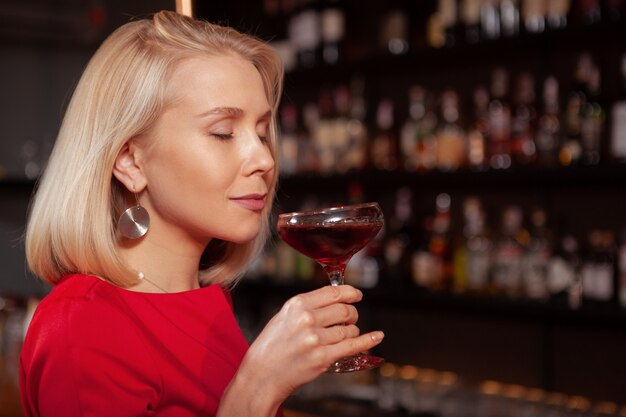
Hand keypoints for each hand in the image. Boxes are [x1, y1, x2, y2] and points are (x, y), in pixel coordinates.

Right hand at [238, 285, 383, 403]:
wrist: (261, 374)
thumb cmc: (272, 346)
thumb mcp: (285, 316)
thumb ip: (309, 306)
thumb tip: (336, 299)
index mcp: (297, 304)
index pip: (333, 292)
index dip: (350, 292)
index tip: (357, 295)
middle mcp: (307, 319)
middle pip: (345, 310)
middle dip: (352, 314)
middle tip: (350, 319)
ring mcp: (315, 339)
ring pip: (349, 330)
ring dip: (351, 333)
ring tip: (341, 337)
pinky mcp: (322, 358)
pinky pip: (353, 346)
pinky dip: (368, 340)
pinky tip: (376, 336)